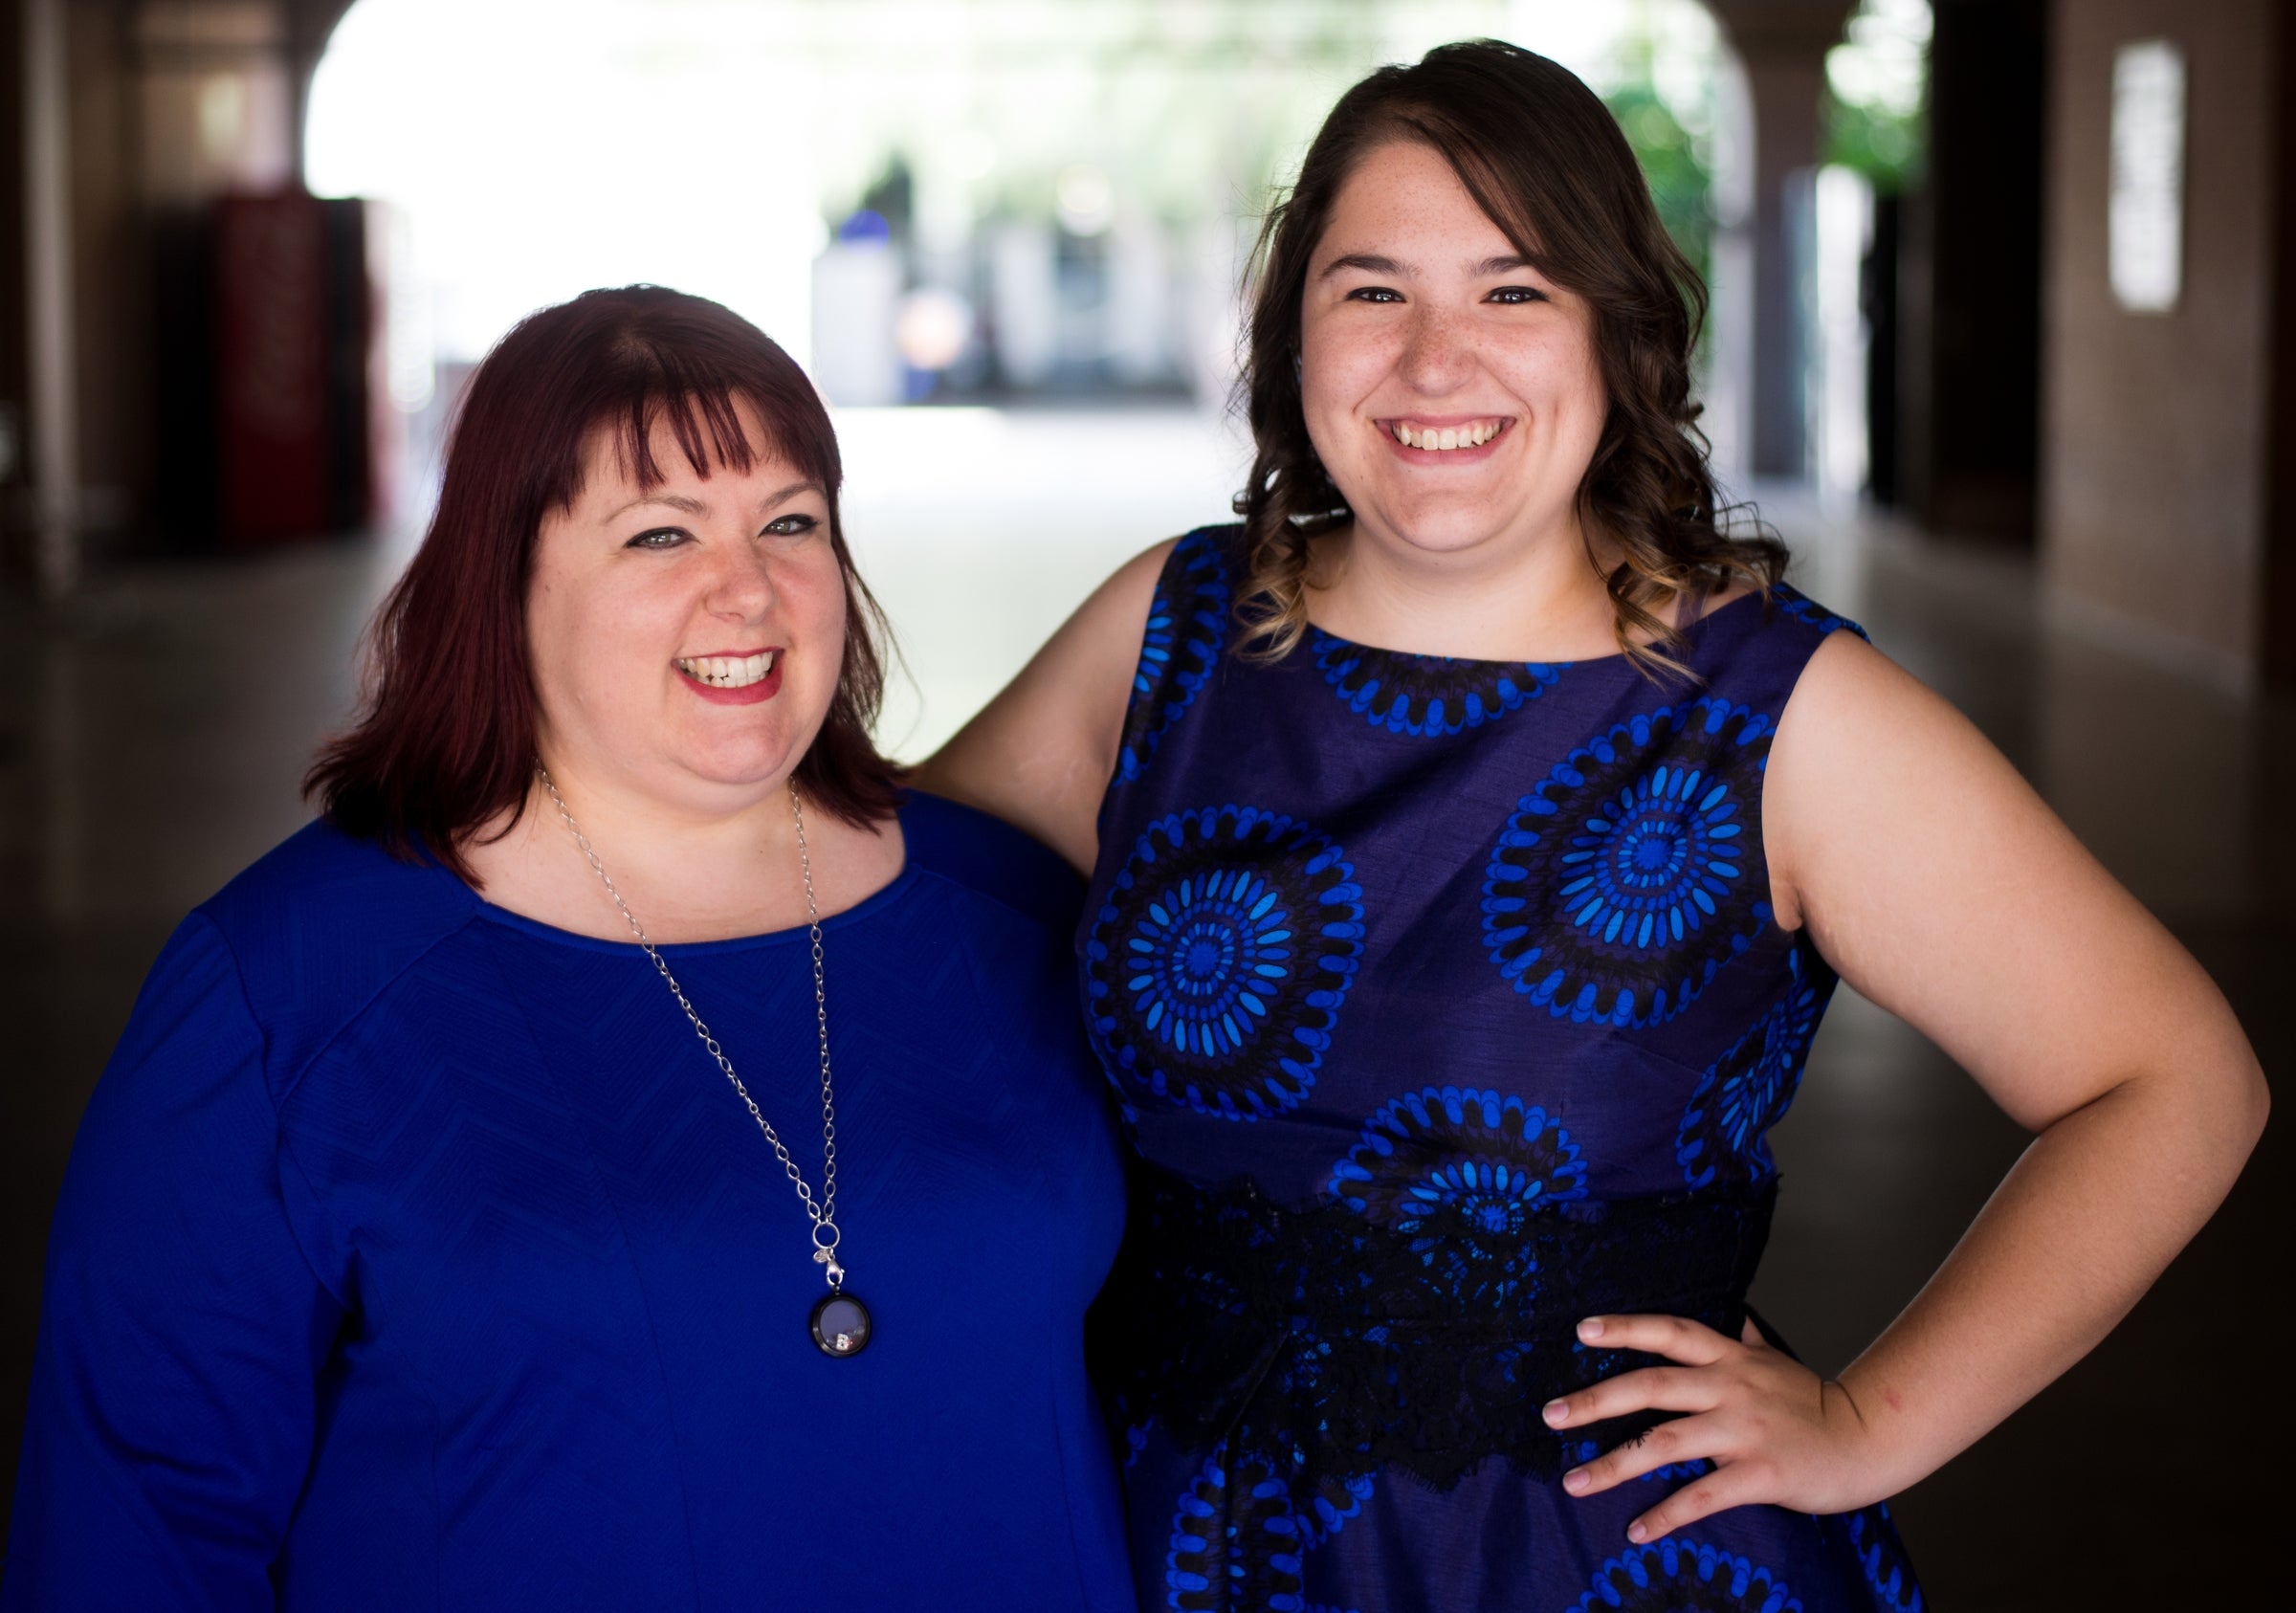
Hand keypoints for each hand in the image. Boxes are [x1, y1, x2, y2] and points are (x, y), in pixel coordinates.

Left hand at [1540, 1313, 1886, 1542]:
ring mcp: (1743, 1430)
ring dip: (1614, 1465)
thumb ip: (1747, 1341)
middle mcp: (1730, 1386)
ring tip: (1575, 1482)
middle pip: (1651, 1386)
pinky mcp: (1759, 1473)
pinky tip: (1636, 1530)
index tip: (1581, 1330)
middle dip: (1595, 1400)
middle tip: (1551, 1415)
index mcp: (1730, 1358)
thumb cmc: (1813, 1402)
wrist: (1868, 1438)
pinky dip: (1665, 1514)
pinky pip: (1701, 1495)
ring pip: (1665, 1443)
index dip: (1625, 1327)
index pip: (1670, 1332)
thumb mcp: (1775, 1361)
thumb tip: (1738, 1316)